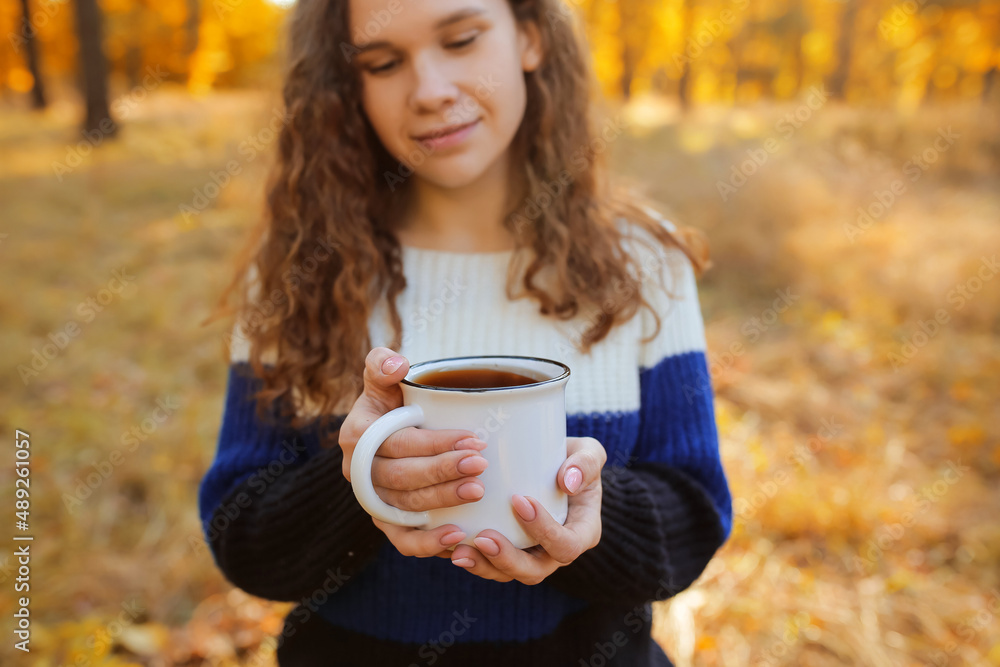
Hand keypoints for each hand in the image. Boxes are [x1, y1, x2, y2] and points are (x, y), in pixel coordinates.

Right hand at [339, 347, 489, 557]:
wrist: (388, 436)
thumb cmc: (392, 404)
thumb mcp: (381, 380)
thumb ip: (381, 365)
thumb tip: (397, 365)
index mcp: (357, 436)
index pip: (398, 442)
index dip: (435, 443)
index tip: (474, 439)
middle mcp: (358, 473)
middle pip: (402, 477)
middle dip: (444, 471)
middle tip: (481, 464)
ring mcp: (372, 501)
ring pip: (406, 507)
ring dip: (443, 501)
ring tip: (478, 490)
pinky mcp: (385, 523)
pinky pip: (402, 541)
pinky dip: (428, 544)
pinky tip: (457, 538)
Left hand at [439, 436, 605, 584]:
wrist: (555, 468)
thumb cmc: (574, 460)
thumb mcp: (589, 453)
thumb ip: (585, 463)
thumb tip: (568, 481)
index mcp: (581, 532)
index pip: (566, 546)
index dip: (545, 531)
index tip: (520, 500)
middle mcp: (555, 552)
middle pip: (534, 570)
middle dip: (507, 559)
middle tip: (483, 537)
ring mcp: (531, 555)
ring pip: (507, 574)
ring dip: (483, 565)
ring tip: (459, 550)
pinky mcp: (508, 551)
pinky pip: (489, 565)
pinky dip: (471, 558)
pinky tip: (449, 545)